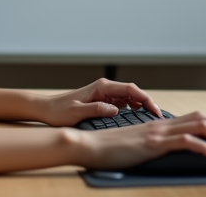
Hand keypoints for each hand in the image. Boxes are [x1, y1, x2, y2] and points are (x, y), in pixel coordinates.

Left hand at [36, 78, 162, 126]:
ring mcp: (104, 93)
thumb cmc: (59, 111)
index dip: (146, 99)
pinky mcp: (102, 99)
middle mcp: (104, 87)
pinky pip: (122, 101)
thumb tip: (115, 110)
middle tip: (158, 117)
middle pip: (133, 92)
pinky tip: (137, 116)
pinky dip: (133, 107)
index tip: (155, 110)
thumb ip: (96, 109)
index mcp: (101, 87)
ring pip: (129, 96)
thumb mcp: (77, 112)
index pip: (130, 89)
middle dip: (147, 102)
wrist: (46, 109)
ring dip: (141, 105)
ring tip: (151, 117)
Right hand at [71, 111, 205, 170]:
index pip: (195, 119)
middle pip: (203, 120)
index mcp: (158, 125)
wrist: (87, 145)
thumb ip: (153, 146)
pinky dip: (205, 147)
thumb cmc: (107, 150)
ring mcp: (158, 132)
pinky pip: (186, 141)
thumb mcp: (136, 147)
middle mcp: (161, 125)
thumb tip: (167, 155)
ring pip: (200, 127)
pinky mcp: (153, 143)